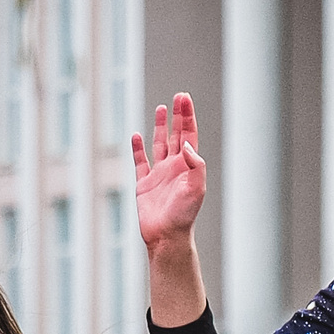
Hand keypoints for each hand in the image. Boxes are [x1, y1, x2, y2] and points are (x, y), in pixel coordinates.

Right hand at [130, 94, 207, 253]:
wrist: (166, 237)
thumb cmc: (184, 215)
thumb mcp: (196, 188)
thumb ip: (194, 163)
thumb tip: (185, 143)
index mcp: (188, 167)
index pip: (189, 135)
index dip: (187, 116)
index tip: (184, 98)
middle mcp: (175, 168)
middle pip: (176, 135)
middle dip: (178, 116)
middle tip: (178, 96)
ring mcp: (159, 175)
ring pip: (160, 145)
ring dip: (161, 127)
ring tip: (162, 108)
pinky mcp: (144, 185)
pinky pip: (140, 163)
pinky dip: (138, 149)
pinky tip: (136, 136)